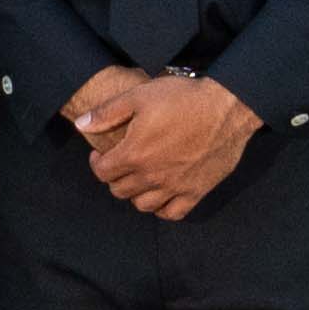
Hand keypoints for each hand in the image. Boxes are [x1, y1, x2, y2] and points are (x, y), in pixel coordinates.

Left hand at [65, 67, 258, 220]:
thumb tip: (81, 125)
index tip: (102, 155)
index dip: (97, 163)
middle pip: (120, 191)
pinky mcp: (196, 191)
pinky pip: (172, 213)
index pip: (103, 173)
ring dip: (136, 193)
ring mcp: (175, 186)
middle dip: (115, 177)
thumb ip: (107, 112)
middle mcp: (152, 176)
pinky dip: (162, 208)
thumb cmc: (183, 98)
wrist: (227, 107)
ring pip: (143, 205)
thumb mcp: (139, 96)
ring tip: (140, 178)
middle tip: (121, 164)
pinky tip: (162, 193)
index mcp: (134, 154)